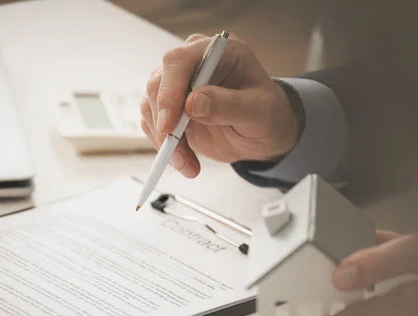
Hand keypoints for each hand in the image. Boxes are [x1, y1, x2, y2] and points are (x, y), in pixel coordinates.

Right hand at [140, 33, 301, 177]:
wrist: (261, 134)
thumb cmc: (267, 115)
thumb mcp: (260, 112)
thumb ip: (230, 105)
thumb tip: (193, 103)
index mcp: (218, 51)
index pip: (179, 61)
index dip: (169, 91)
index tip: (169, 124)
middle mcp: (193, 63)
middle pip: (158, 84)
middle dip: (163, 123)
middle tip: (176, 153)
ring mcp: (178, 85)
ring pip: (150, 107)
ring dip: (164, 140)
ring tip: (187, 163)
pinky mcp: (169, 107)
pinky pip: (153, 124)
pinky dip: (164, 146)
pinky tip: (185, 161)